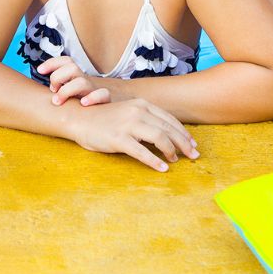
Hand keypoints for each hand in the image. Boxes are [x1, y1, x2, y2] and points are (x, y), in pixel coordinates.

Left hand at [37, 56, 113, 106]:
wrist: (101, 118)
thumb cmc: (76, 107)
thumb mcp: (65, 95)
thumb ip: (54, 89)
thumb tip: (31, 87)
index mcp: (75, 77)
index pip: (66, 61)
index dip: (52, 63)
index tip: (40, 70)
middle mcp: (84, 81)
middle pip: (72, 67)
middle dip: (58, 77)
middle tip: (52, 90)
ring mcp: (94, 90)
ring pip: (82, 82)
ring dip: (66, 91)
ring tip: (57, 101)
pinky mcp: (104, 101)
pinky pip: (103, 94)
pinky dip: (93, 97)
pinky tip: (82, 103)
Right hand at [69, 98, 199, 171]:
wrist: (79, 118)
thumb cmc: (103, 118)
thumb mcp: (127, 112)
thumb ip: (144, 119)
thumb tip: (165, 134)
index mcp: (141, 104)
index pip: (169, 119)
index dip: (183, 133)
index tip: (192, 144)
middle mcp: (137, 112)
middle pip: (168, 129)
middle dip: (184, 143)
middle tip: (193, 155)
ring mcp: (128, 125)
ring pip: (159, 138)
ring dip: (171, 151)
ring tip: (176, 161)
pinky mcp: (118, 139)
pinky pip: (142, 152)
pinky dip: (154, 161)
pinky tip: (162, 168)